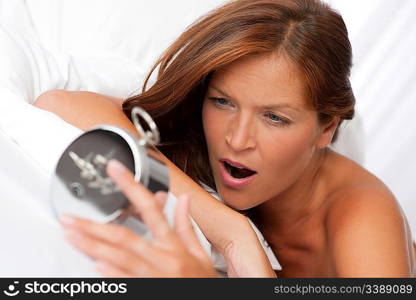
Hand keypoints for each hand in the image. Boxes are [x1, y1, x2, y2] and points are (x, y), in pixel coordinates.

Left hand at [60, 160, 216, 277]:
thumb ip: (187, 226)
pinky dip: (111, 274)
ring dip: (93, 246)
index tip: (115, 169)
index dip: (131, 186)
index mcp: (175, 245)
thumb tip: (183, 200)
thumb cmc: (202, 282)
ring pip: (121, 258)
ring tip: (71, 235)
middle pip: (125, 237)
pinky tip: (95, 264)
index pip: (151, 209)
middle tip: (70, 217)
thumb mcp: (199, 253)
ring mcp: (156, 277)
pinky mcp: (148, 291)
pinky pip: (127, 282)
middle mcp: (164, 259)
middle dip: (95, 226)